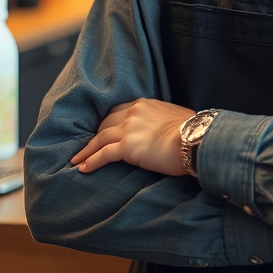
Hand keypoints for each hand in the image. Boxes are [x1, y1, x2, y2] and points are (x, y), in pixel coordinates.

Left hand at [72, 99, 195, 176]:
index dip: (109, 122)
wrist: (195, 138)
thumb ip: (161, 120)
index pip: (119, 111)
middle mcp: (133, 112)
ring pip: (100, 138)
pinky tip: (82, 168)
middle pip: (106, 123)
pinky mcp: (127, 147)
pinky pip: (103, 154)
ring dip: (87, 150)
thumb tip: (163, 131)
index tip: (102, 131)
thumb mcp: (174, 117)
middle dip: (96, 135)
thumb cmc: (192, 130)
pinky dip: (90, 161)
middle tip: (88, 147)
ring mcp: (129, 129)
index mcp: (144, 104)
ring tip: (77, 159)